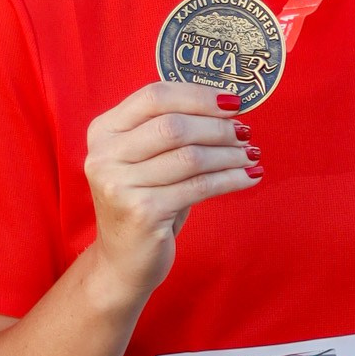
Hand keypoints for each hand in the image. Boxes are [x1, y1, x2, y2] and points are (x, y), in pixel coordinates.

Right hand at [84, 82, 257, 308]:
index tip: (232, 102)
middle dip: (217, 127)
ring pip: (190, 157)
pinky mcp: (142, 212)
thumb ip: (172, 129)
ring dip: (229, 154)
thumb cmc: (145, 201)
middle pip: (174, 126)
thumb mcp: (148, 159)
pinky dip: (230, 179)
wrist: (123, 260)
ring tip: (251, 155)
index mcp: (103, 131)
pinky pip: (199, 187)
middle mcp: (104, 155)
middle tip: (245, 133)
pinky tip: (249, 177)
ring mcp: (120, 185)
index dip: (197, 95)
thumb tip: (227, 105)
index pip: (154, 96)